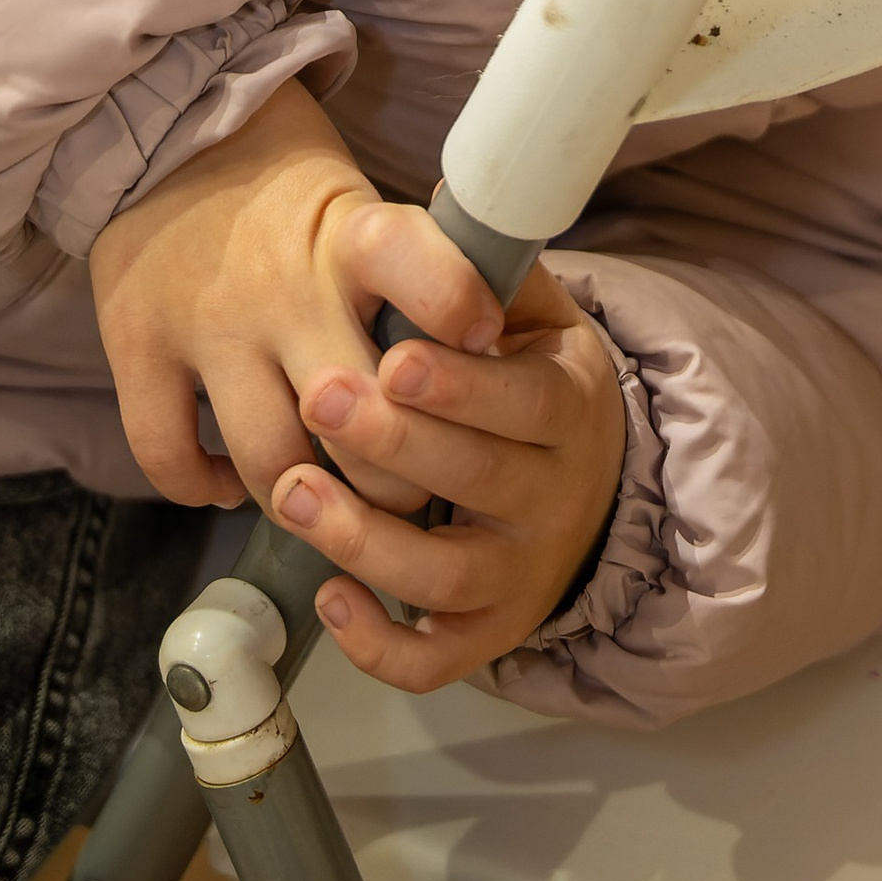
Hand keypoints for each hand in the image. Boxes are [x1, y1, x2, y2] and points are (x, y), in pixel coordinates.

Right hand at [89, 78, 502, 520]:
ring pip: (272, 458)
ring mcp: (205, 323)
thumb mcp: (363, 211)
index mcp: (348, 236)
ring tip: (326, 494)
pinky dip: (204, 488)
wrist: (165, 135)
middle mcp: (281, 285)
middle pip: (358, 414)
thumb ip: (416, 284)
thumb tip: (487, 363)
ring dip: (310, 496)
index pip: (413, 262)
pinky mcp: (137, 347)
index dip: (453, 306)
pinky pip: (170, 457)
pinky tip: (231, 480)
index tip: (485, 344)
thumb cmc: (289, 193)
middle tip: (410, 484)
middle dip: (397, 472)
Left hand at [273, 262, 628, 691]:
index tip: (394, 359)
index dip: (461, 388)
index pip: (524, 402)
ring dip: (365, 540)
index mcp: (568, 408)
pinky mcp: (487, 631)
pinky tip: (328, 598)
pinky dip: (381, 643)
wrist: (589, 479)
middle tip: (319, 401)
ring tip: (292, 492)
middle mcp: (553, 498)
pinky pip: (435, 658)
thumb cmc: (530, 381)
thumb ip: (495, 277)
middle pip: (479, 483)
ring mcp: (519, 574)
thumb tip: (454, 223)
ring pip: (446, 576)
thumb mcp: (536, 318)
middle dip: (394, 445)